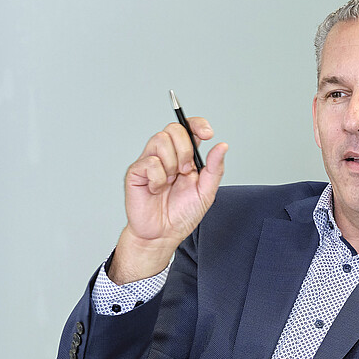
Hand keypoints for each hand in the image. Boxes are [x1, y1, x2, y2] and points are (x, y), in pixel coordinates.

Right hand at [109, 118, 228, 283]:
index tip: (208, 134)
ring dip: (172, 164)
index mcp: (185, 156)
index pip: (189, 127)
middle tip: (186, 172)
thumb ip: (215, 169)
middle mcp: (166, 155)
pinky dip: (158, 178)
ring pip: (160, 139)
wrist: (163, 234)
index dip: (197, 124)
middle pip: (174, 129)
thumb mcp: (206, 192)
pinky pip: (150, 162)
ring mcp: (150, 161)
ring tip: (170, 183)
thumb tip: (222, 146)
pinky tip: (157, 190)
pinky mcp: (136, 171)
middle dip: (185, 149)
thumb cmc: (182, 214)